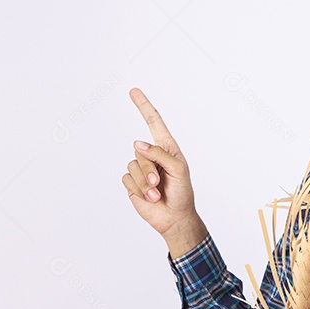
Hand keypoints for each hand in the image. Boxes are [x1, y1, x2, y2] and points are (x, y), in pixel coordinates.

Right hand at [122, 88, 205, 253]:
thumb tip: (137, 144)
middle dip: (150, 169)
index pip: (153, 122)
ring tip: (157, 192)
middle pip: (140, 150)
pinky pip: (127, 178)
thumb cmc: (182, 193)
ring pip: (133, 165)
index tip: (134, 91)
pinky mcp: (132, 182)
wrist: (174, 217)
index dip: (143, 106)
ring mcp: (141, 169)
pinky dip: (138, 188)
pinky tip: (149, 197)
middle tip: (160, 183)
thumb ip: (159, 154)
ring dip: (145, 182)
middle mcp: (152, 155)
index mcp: (167, 148)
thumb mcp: (178, 170)